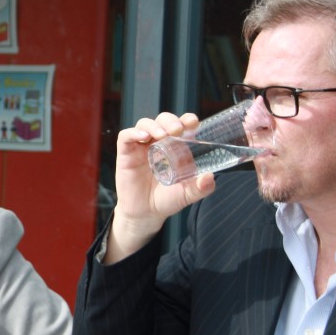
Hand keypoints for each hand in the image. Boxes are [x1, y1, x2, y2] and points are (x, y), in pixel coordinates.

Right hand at [104, 112, 217, 261]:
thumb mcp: (187, 194)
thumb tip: (210, 177)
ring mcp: (141, 147)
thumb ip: (201, 188)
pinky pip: (125, 136)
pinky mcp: (126, 153)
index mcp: (176, 148)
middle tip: (177, 130)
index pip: (181, 125)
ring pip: (145, 124)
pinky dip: (133, 132)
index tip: (193, 123)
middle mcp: (158, 143)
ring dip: (154, 125)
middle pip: (163, 120)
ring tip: (161, 135)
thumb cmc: (166, 200)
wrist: (145, 214)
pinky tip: (143, 136)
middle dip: (170, 120)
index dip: (186, 120)